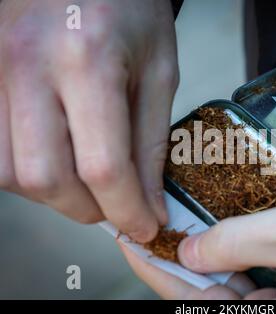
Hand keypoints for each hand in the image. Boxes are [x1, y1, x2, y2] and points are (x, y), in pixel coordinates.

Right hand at [0, 0, 178, 241]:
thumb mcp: (157, 71)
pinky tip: (57, 159)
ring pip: (11, 174)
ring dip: (55, 194)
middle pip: (46, 178)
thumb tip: (150, 205)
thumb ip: (151, 142)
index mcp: (86, 60)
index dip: (127, 210)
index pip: (102, 165)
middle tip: (117, 206)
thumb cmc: (131, 10)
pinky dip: (27, 172)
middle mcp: (27, 66)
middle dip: (88, 209)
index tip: (145, 227)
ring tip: (88, 182)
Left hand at [120, 187, 275, 298]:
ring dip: (193, 254)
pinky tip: (207, 230)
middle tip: (141, 225)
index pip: (192, 299)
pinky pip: (243, 273)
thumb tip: (187, 252)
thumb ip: (235, 243)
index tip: (127, 237)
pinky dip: (221, 252)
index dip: (154, 267)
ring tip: (167, 224)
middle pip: (201, 293)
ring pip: (220, 283)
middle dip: (168, 259)